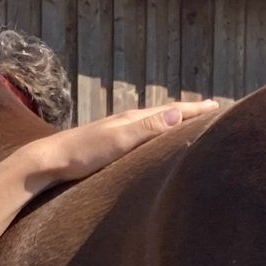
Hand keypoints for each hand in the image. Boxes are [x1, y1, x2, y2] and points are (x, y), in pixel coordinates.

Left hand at [18, 100, 221, 188]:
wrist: (48, 160)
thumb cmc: (82, 153)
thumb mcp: (118, 141)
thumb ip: (148, 128)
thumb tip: (179, 114)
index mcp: (134, 119)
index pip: (173, 111)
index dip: (195, 109)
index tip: (218, 106)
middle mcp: (127, 121)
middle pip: (165, 112)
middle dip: (188, 111)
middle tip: (210, 110)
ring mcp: (117, 131)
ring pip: (154, 122)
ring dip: (173, 120)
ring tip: (187, 121)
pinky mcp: (109, 143)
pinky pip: (142, 133)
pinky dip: (157, 131)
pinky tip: (153, 139)